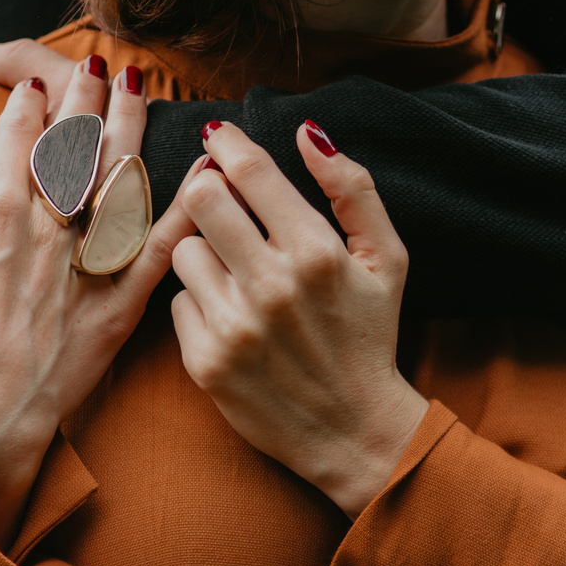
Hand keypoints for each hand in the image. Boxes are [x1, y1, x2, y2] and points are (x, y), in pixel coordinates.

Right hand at [0, 57, 186, 543]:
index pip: (17, 139)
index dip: (29, 100)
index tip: (39, 77)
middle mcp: (46, 230)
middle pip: (74, 144)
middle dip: (88, 96)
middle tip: (101, 62)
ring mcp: (88, 264)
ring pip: (119, 178)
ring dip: (133, 126)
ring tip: (144, 86)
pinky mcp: (122, 303)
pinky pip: (161, 246)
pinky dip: (185, 207)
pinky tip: (203, 173)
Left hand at [168, 121, 428, 517]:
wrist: (355, 432)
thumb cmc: (371, 335)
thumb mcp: (387, 258)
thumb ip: (353, 189)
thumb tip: (309, 133)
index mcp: (317, 252)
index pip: (250, 172)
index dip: (227, 143)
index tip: (219, 136)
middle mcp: (272, 286)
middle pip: (200, 199)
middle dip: (208, 191)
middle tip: (222, 201)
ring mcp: (234, 327)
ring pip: (183, 250)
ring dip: (204, 253)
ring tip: (237, 274)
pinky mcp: (205, 362)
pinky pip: (178, 302)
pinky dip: (201, 303)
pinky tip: (232, 319)